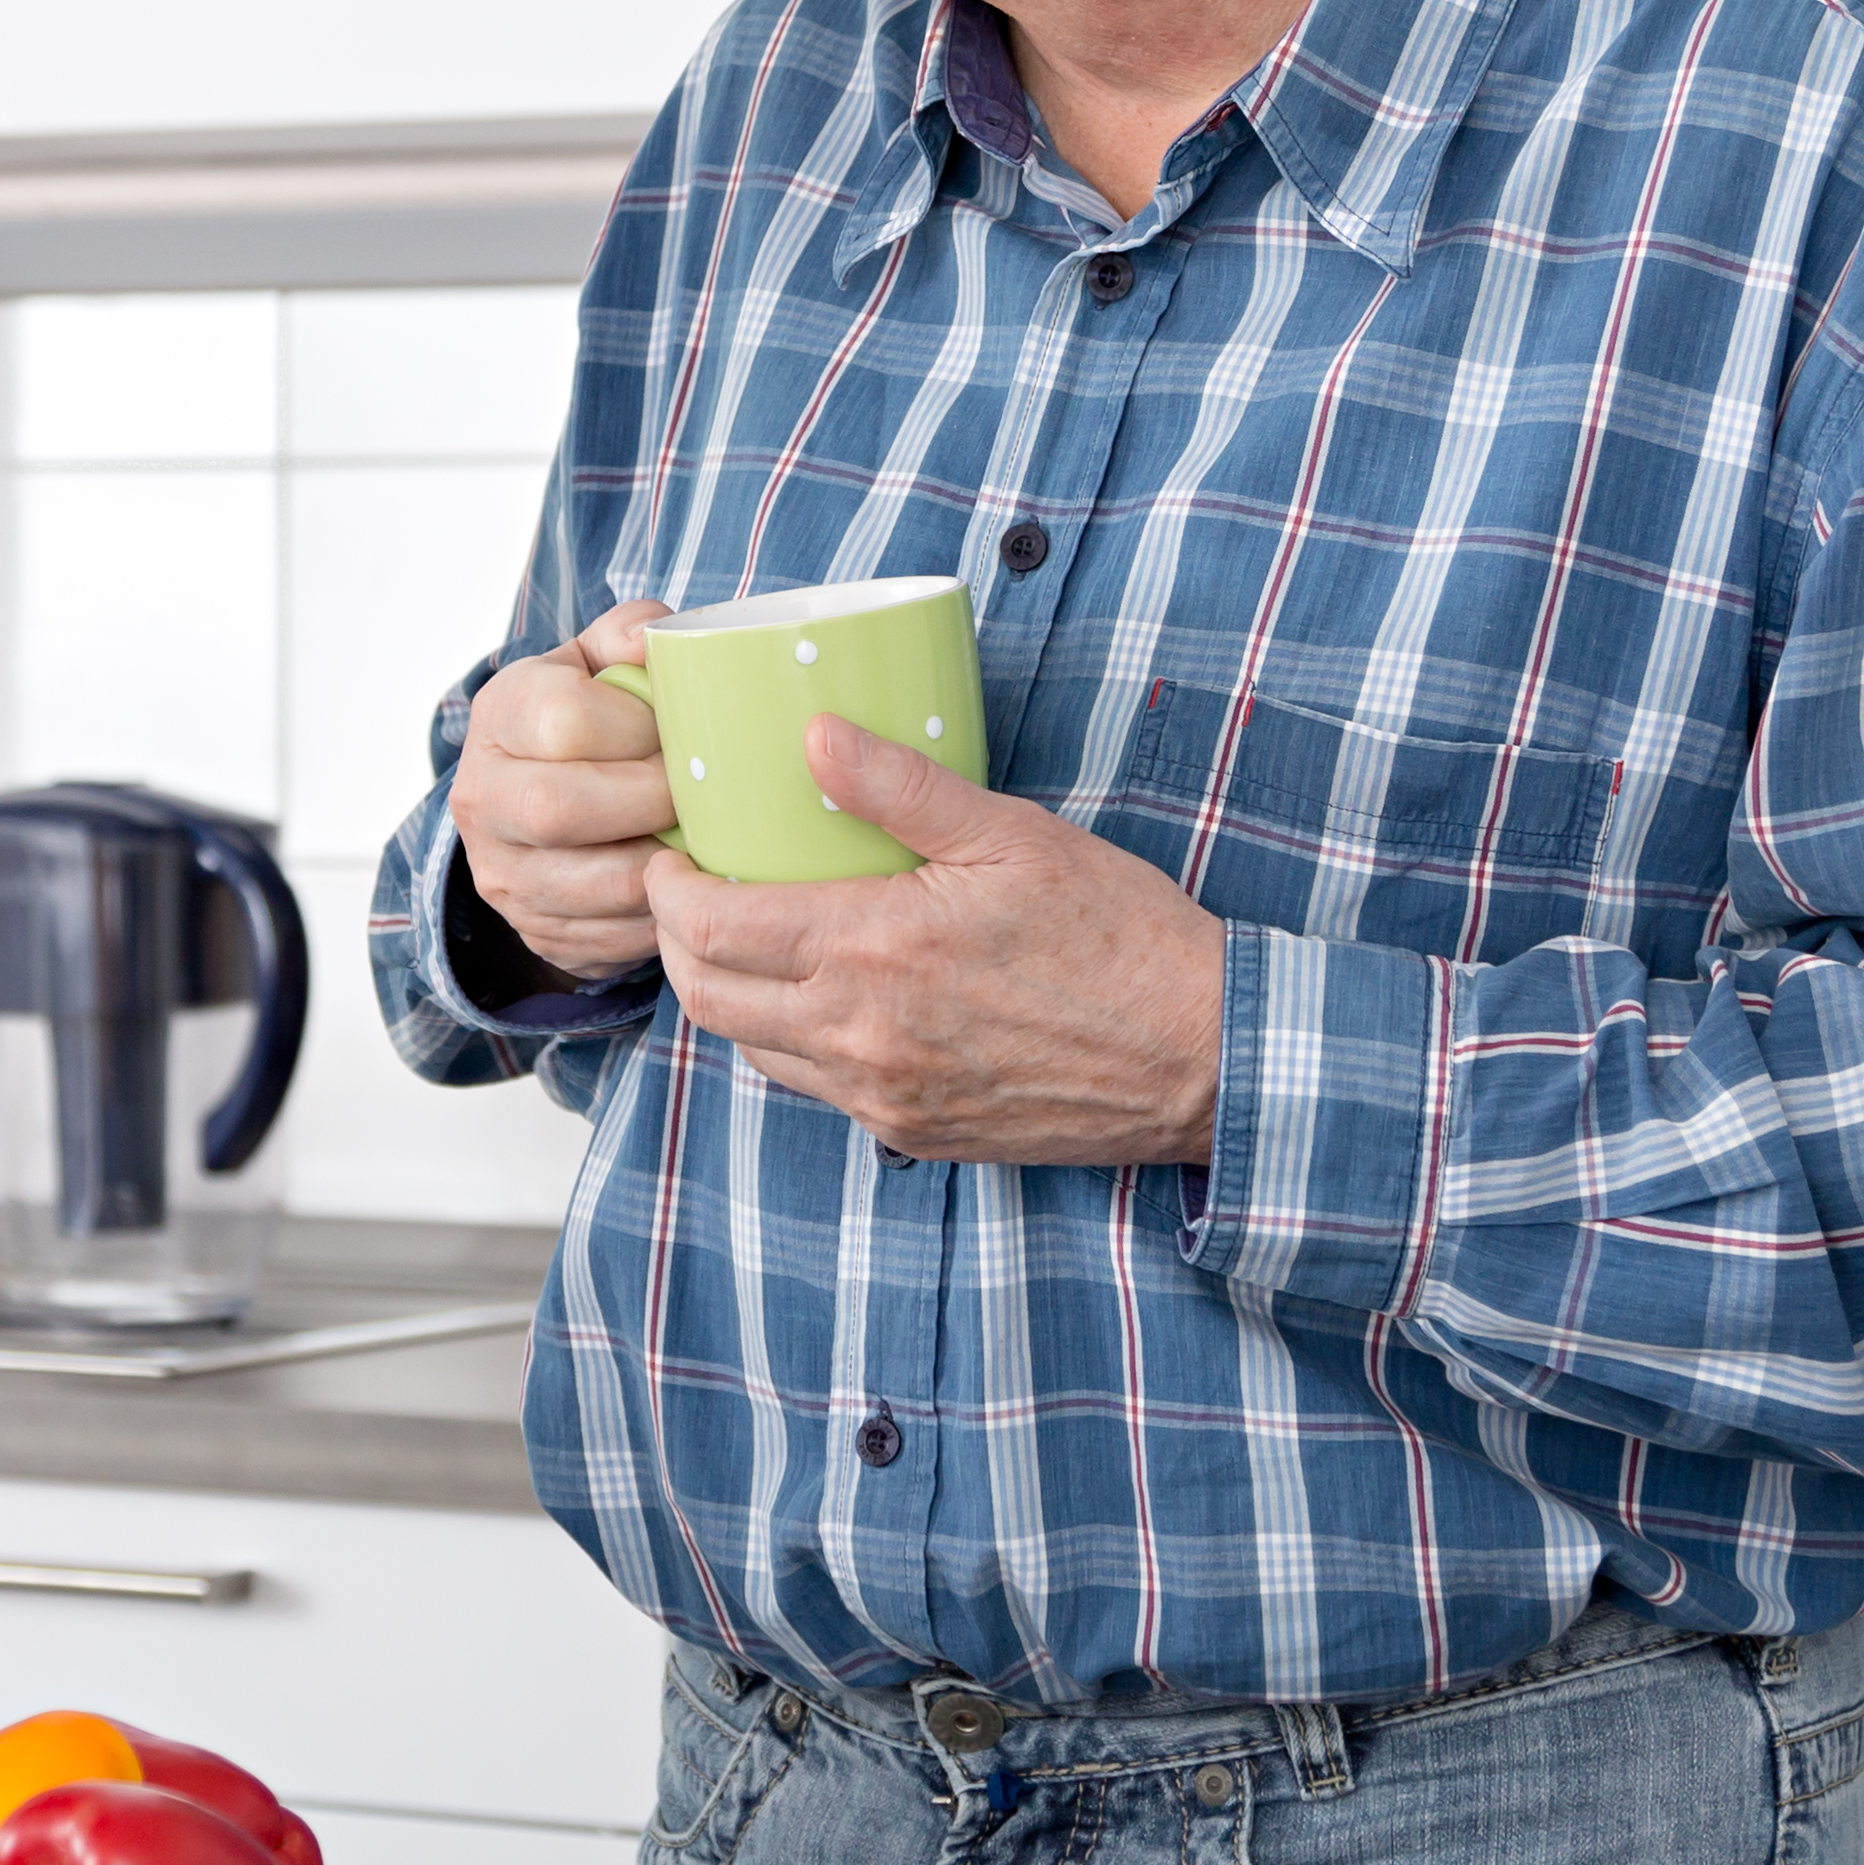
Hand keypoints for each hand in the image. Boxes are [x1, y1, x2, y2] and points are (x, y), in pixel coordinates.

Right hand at [445, 599, 682, 983]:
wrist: (539, 799)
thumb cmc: (588, 717)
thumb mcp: (597, 662)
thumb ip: (628, 634)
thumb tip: (650, 640)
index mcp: (499, 715)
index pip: (562, 721)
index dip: (636, 728)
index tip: (672, 729)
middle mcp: (481, 797)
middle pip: (560, 809)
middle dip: (650, 801)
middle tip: (697, 792)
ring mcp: (500, 873)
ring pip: (592, 885)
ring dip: (664, 866)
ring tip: (700, 839)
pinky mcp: (533, 929)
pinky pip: (609, 938)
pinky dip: (660, 915)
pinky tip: (683, 884)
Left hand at [643, 717, 1228, 1166]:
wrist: (1197, 1057)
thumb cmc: (1119, 938)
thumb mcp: (1013, 835)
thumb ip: (901, 786)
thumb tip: (811, 734)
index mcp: (874, 950)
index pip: (710, 930)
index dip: (666, 890)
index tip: (668, 854)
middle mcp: (861, 1035)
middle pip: (707, 998)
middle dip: (675, 941)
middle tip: (686, 892)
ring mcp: (882, 1094)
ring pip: (751, 1049)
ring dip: (728, 994)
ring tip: (745, 938)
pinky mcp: (911, 1129)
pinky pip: (812, 1087)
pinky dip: (787, 1039)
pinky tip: (817, 995)